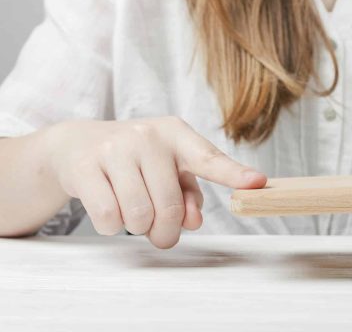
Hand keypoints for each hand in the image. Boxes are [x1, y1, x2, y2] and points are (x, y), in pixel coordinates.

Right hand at [45, 117, 265, 247]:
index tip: (258, 183)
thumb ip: (188, 193)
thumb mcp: (167, 168)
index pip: (209, 158)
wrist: (77, 144)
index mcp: (176, 133)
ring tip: (133, 214)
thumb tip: (194, 222)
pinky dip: (112, 226)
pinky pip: (108, 217)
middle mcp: (147, 136)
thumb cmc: (136, 160)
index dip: (234, 174)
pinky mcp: (85, 167)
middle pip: (169, 206)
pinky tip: (110, 209)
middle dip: (166, 231)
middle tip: (161, 233)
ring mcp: (114, 148)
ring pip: (138, 215)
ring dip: (138, 228)